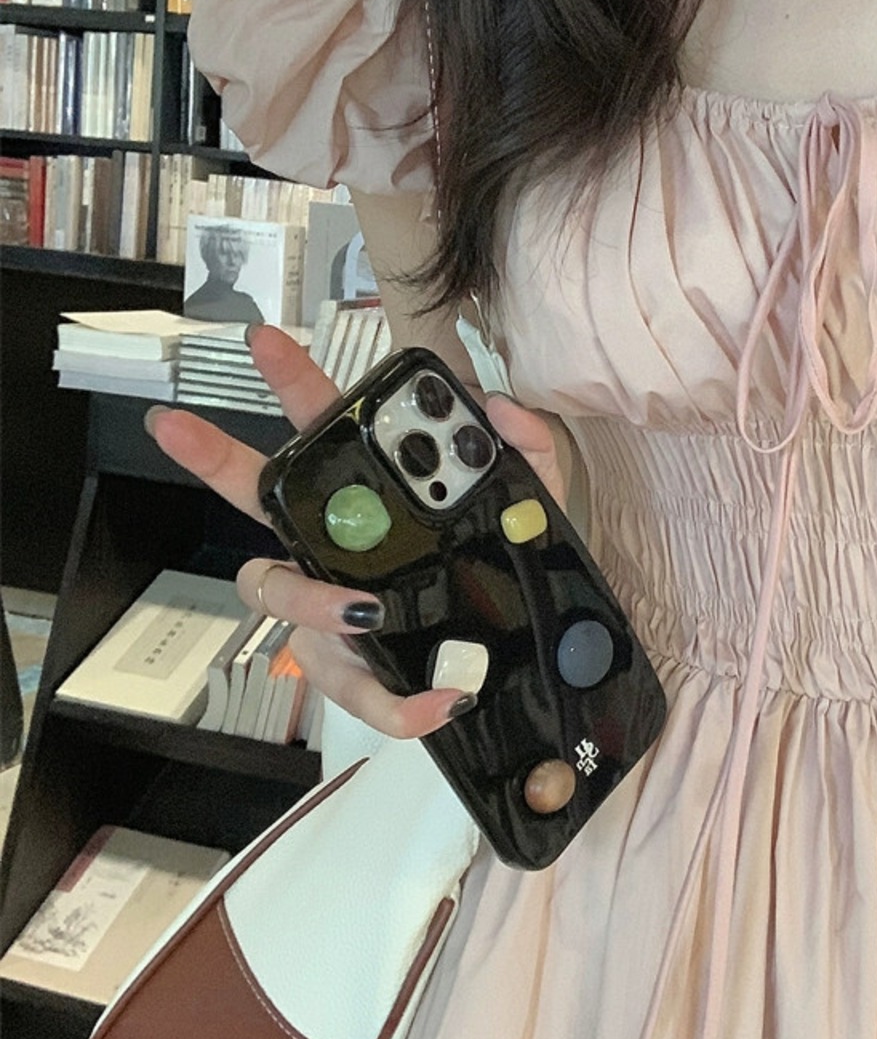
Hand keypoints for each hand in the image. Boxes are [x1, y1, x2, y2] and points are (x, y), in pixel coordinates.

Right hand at [145, 326, 567, 744]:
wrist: (537, 654)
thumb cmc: (506, 567)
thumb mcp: (532, 503)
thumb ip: (525, 450)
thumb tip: (497, 408)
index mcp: (365, 495)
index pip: (319, 428)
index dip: (289, 381)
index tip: (263, 338)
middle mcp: (328, 546)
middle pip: (255, 498)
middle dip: (214, 458)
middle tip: (176, 425)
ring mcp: (329, 609)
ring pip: (281, 595)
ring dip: (316, 600)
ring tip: (366, 608)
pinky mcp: (354, 670)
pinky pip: (356, 688)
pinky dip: (397, 700)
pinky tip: (440, 697)